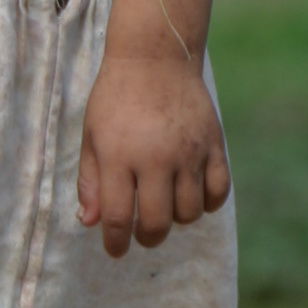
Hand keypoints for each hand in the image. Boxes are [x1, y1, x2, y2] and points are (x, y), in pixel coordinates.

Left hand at [77, 47, 230, 258]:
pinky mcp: (213, 144)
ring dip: (176, 219)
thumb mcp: (91, 136)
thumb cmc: (116, 98)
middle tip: (142, 232)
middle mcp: (155, 157)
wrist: (155, 57)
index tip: (115, 250)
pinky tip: (192, 195)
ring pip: (189, 212)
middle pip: (158, 223)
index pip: (118, 217)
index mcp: (118, 155)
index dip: (116, 243)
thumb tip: (90, 223)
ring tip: (166, 205)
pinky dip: (207, 203)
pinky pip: (218, 192)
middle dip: (147, 237)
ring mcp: (188, 152)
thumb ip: (90, 181)